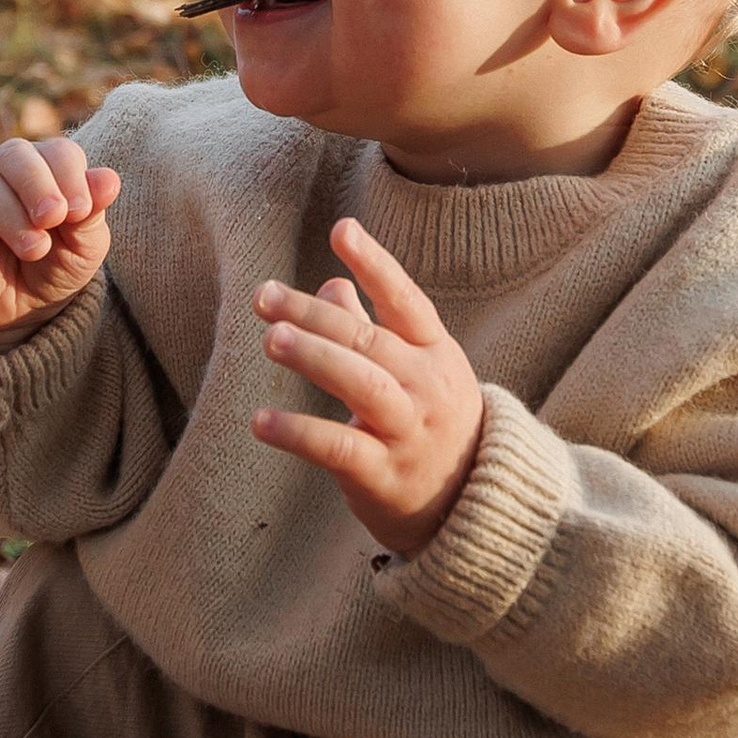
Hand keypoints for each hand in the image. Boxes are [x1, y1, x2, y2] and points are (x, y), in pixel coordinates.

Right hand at [0, 136, 120, 349]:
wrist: (19, 309)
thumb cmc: (55, 264)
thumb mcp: (83, 246)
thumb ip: (92, 213)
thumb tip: (110, 179)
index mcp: (44, 164)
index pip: (58, 153)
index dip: (71, 178)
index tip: (82, 212)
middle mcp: (1, 168)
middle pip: (15, 156)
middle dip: (38, 186)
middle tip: (54, 218)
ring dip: (9, 217)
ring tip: (34, 250)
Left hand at [252, 216, 483, 556]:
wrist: (476, 508)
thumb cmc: (434, 426)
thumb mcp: (417, 372)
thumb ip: (372, 327)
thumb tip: (329, 281)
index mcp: (436, 354)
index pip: (406, 301)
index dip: (376, 264)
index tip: (342, 229)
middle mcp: (427, 387)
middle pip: (368, 340)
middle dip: (314, 315)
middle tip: (263, 295)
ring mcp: (409, 432)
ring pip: (361, 384)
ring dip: (314, 357)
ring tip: (270, 338)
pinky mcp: (385, 475)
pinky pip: (339, 448)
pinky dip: (299, 432)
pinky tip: (261, 420)